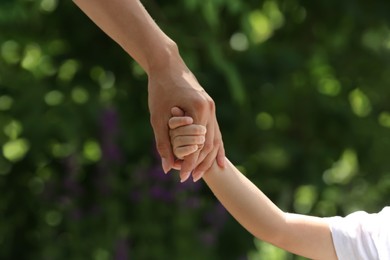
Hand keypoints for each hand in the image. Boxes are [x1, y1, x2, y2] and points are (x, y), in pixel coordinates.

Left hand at [148, 59, 224, 181]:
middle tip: (190, 179)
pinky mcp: (210, 107)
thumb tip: (167, 167)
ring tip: (201, 174)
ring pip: (215, 139)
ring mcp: (212, 108)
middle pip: (209, 145)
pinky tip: (218, 160)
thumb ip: (163, 143)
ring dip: (208, 158)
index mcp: (198, 110)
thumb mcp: (158, 117)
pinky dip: (216, 146)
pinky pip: (216, 131)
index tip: (181, 176)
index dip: (189, 163)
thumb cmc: (160, 89)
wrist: (167, 65)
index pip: (197, 146)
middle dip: (200, 164)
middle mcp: (209, 109)